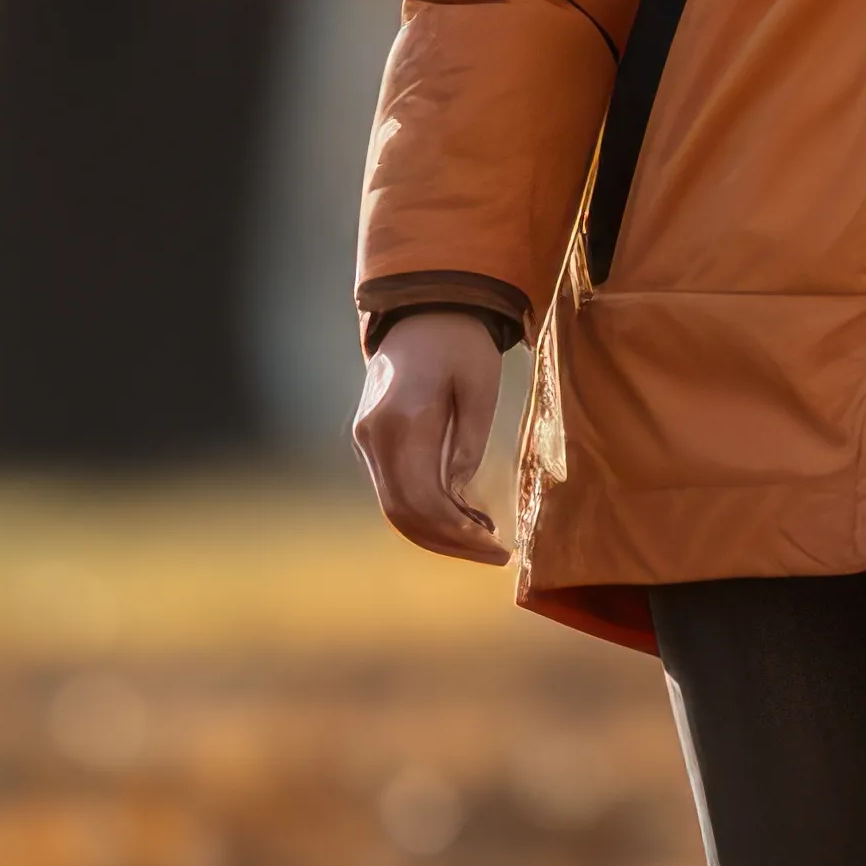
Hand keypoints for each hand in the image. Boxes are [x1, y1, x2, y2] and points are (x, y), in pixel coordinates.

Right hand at [352, 313, 513, 561]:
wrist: (421, 311)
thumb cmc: (459, 343)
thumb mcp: (479, 386)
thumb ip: (468, 442)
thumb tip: (461, 496)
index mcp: (403, 420)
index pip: (424, 499)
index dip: (459, 533)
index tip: (498, 548)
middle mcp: (374, 436)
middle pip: (404, 514)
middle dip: (450, 543)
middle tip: (495, 554)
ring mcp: (367, 440)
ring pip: (395, 509)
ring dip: (437, 534)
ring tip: (483, 541)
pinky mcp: (371, 442)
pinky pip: (394, 490)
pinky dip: (426, 513)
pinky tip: (463, 519)